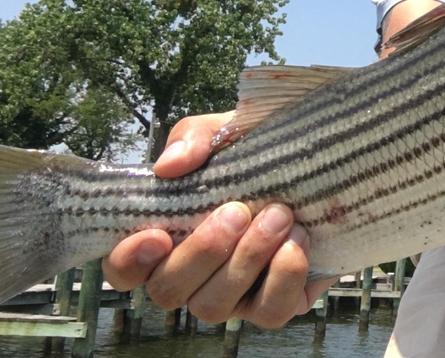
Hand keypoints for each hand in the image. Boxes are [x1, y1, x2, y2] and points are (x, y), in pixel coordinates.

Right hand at [103, 112, 337, 327]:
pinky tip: (298, 241)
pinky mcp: (275, 302)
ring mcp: (232, 295)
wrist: (319, 165)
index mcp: (167, 237)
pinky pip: (270, 312)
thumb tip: (170, 165)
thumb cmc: (257, 154)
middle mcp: (193, 275)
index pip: (125, 268)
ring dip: (247, 260)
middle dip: (203, 251)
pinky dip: (283, 278)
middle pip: (169, 291)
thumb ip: (193, 138)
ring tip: (279, 216)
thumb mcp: (225, 132)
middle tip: (238, 211)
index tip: (156, 235)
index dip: (129, 261)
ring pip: (215, 306)